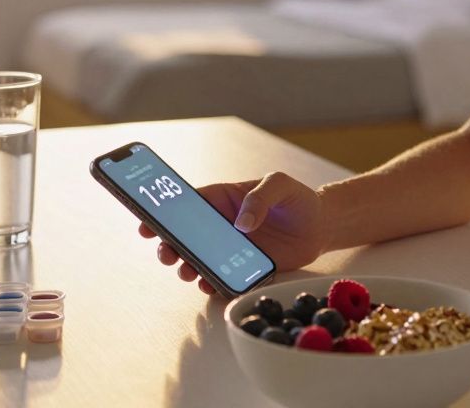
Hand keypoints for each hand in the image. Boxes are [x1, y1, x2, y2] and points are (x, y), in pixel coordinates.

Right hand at [137, 171, 328, 296]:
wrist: (322, 226)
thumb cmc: (298, 198)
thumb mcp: (280, 185)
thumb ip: (261, 197)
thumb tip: (241, 223)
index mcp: (222, 199)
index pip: (187, 204)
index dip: (164, 214)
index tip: (147, 224)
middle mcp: (221, 225)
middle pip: (186, 236)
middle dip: (170, 245)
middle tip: (166, 254)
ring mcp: (231, 248)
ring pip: (199, 259)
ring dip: (187, 267)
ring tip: (188, 272)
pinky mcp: (244, 268)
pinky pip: (222, 277)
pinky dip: (212, 283)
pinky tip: (209, 284)